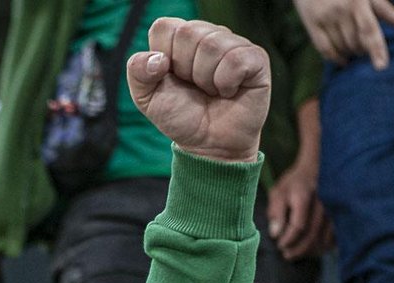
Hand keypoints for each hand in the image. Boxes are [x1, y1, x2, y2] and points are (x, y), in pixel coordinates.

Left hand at [127, 19, 270, 164]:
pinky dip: (226, 83)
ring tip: (211, 91)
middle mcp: (209, 35)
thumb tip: (158, 59)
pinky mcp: (256, 58)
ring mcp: (234, 44)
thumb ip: (137, 72)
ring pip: (212, 45)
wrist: (207, 144)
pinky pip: (236, 60)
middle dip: (185, 70)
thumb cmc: (180, 116)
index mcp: (180, 38)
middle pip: (188, 32)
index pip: (164, 27)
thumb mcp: (147, 98)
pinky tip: (228, 91)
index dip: (163, 57)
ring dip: (205, 79)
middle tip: (194, 87)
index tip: (171, 78)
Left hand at [266, 161, 330, 259]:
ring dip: (310, 251)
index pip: (298, 226)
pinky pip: (335, 236)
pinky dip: (324, 246)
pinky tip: (314, 249)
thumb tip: (275, 234)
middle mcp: (322, 202)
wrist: (319, 168)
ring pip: (325, 238)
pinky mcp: (342, 214)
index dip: (288, 240)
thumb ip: (275, 212)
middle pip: (312, 235)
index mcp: (304, 195)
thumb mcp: (278, 192)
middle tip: (287, 256)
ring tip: (298, 254)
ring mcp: (334, 209)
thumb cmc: (295, 183)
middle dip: (298, 249)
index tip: (280, 245)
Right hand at [293, 0, 393, 68]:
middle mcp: (341, 11)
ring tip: (354, 51)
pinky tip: (342, 61)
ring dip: (350, 54)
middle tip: (365, 48)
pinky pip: (324, 48)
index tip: (381, 67)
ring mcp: (325, 18)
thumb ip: (385, 10)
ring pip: (341, 47)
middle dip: (363, 50)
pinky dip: (334, 58)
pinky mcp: (312, 24)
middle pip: (355, 43)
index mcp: (358, 3)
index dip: (377, 50)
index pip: (369, 31)